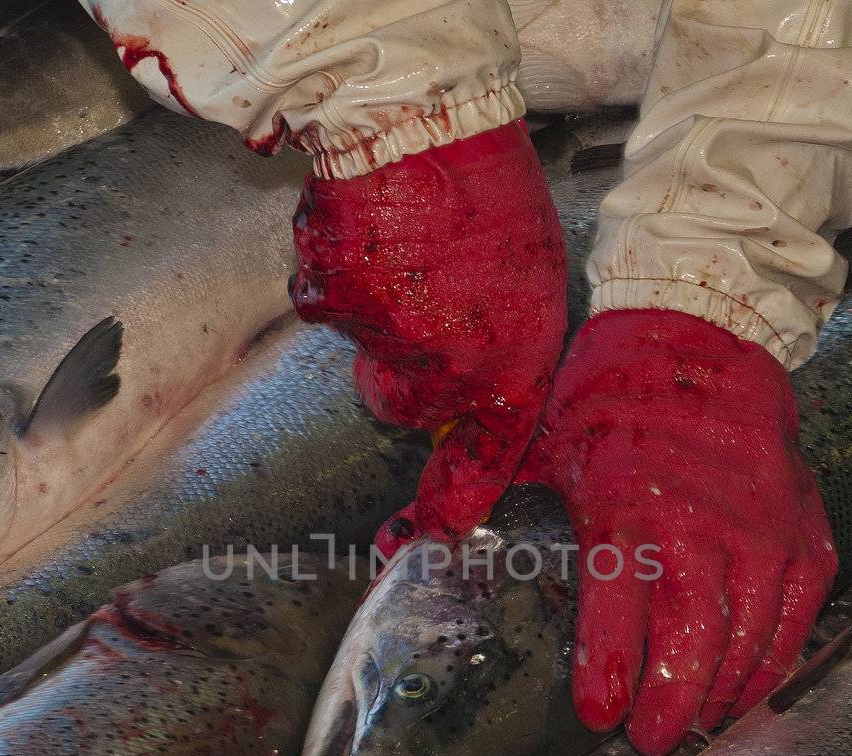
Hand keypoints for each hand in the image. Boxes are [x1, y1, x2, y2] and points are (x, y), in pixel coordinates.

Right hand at [290, 120, 567, 553]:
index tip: (416, 538)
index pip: (483, 459)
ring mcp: (384, 337)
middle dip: (397, 369)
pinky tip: (360, 234)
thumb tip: (472, 395)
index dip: (448, 504)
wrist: (423, 120)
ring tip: (397, 249)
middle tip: (415, 301)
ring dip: (370, 318)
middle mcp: (448, 363)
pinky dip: (333, 279)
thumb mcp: (530, 282)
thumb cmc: (486, 190)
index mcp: (510, 358)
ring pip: (361, 355)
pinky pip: (321, 309)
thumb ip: (504, 349)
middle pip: (398, 406)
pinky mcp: (330, 305)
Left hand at [519, 309, 836, 755]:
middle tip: (648, 742)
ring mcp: (761, 532)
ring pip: (747, 639)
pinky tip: (743, 690)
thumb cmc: (612, 392)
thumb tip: (403, 535)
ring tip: (691, 723)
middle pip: (692, 639)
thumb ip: (480, 489)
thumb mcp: (539, 434)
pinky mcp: (803, 532)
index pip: (617, 607)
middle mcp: (701, 524)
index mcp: (625, 504)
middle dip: (669, 703)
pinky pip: (793, 618)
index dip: (609, 671)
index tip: (598, 716)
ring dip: (718, 693)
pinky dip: (770, 662)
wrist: (706, 334)